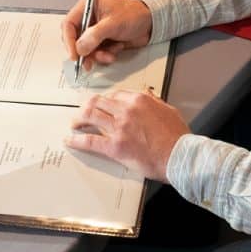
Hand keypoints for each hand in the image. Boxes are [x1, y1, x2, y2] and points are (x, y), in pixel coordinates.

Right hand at [62, 0, 152, 68]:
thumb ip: (95, 36)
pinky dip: (105, 55)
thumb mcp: (113, 24)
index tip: (74, 55)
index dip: (69, 41)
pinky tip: (115, 50)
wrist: (150, 23)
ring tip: (108, 55)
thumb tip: (80, 48)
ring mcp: (95, 31)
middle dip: (83, 52)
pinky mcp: (102, 41)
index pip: (69, 24)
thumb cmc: (133, 14)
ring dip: (96, 55)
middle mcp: (89, 18)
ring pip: (86, 49)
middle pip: (75, 39)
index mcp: (87, 6)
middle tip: (87, 62)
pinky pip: (96, 53)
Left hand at [66, 90, 189, 181]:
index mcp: (139, 100)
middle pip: (98, 102)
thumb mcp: (168, 110)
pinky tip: (70, 140)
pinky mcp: (115, 147)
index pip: (114, 95)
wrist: (180, 156)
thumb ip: (154, 101)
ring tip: (74, 124)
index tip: (101, 106)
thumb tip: (147, 96)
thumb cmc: (177, 136)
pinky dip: (77, 140)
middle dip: (87, 107)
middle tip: (83, 113)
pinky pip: (90, 141)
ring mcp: (119, 128)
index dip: (105, 101)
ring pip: (90, 116)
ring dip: (79, 119)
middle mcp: (126, 110)